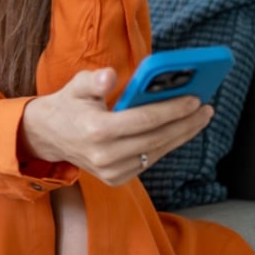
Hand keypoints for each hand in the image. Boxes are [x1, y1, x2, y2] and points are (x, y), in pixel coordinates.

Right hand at [20, 68, 214, 186]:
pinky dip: (167, 145)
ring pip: (156, 152)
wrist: (48, 137)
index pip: (144, 120)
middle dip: (185, 123)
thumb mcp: (76, 86)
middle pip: (157, 139)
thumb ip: (94, 81)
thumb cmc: (68, 105)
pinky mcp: (115, 179)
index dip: (173, 109)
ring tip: (200, 118)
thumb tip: (110, 75)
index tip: (195, 99)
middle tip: (207, 108)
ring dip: (182, 135)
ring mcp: (110, 172)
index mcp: (96, 131)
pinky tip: (182, 130)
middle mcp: (104, 156)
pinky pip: (149, 161)